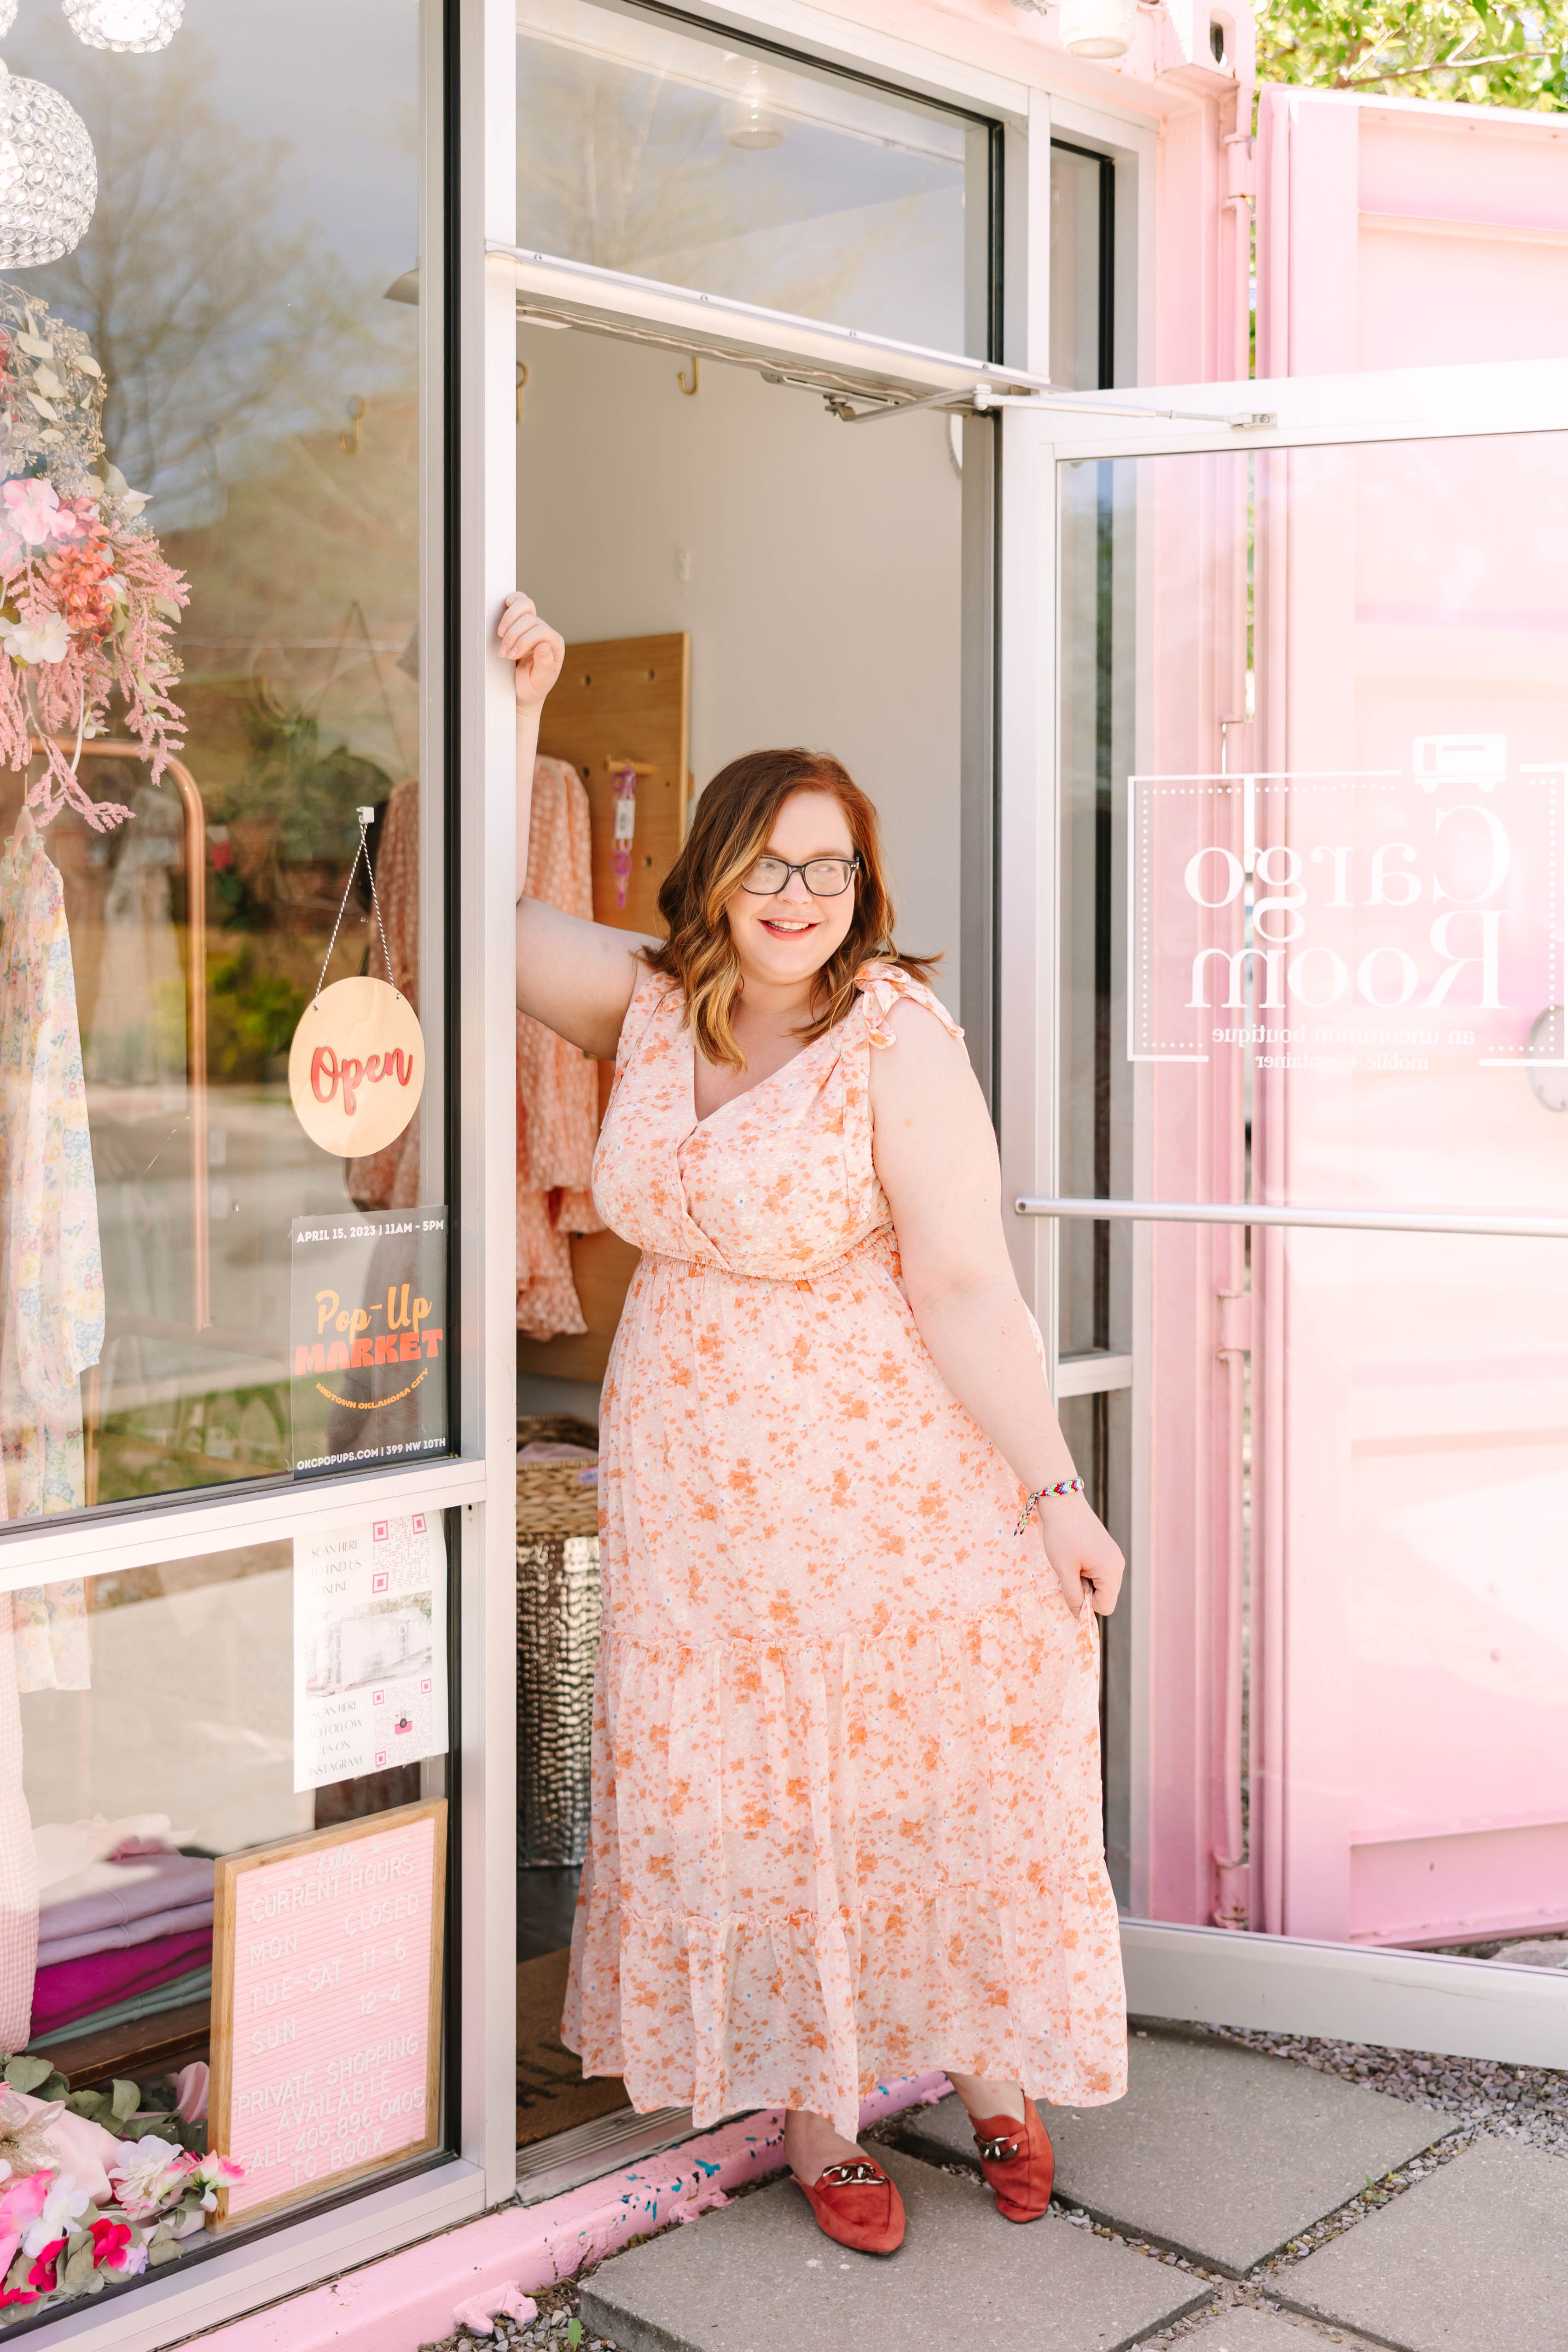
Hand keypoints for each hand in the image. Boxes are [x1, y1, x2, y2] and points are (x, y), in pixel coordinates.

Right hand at [498, 591, 563, 711]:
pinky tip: (507, 605)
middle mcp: (546, 633)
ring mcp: (534, 625)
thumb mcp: (540, 682)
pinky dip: (513, 602)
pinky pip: (521, 603)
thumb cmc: (532, 687)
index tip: (511, 655)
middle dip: (513, 636)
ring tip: (501, 635)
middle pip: (530, 620)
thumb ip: (545, 665)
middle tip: (504, 653)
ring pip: (526, 606)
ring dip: (509, 620)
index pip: (541, 632)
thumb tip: (543, 645)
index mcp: (554, 645)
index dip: (524, 641)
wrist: (521, 690)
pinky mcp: (521, 622)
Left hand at [1036, 1491, 1123, 1617]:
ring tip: (1072, 1563)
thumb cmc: (1062, 1537)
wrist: (1063, 1503)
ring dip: (1085, 1581)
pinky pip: (1100, 1572)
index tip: (1071, 1588)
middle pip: (1105, 1596)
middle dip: (1086, 1592)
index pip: (1105, 1606)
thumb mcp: (1064, 1570)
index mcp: (1112, 1572)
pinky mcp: (1107, 1550)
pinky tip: (1075, 1556)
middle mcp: (1118, 1565)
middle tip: (1070, 1573)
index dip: (1087, 1604)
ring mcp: (1114, 1556)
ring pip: (1101, 1584)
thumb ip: (1072, 1595)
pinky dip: (1087, 1570)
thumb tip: (1078, 1615)